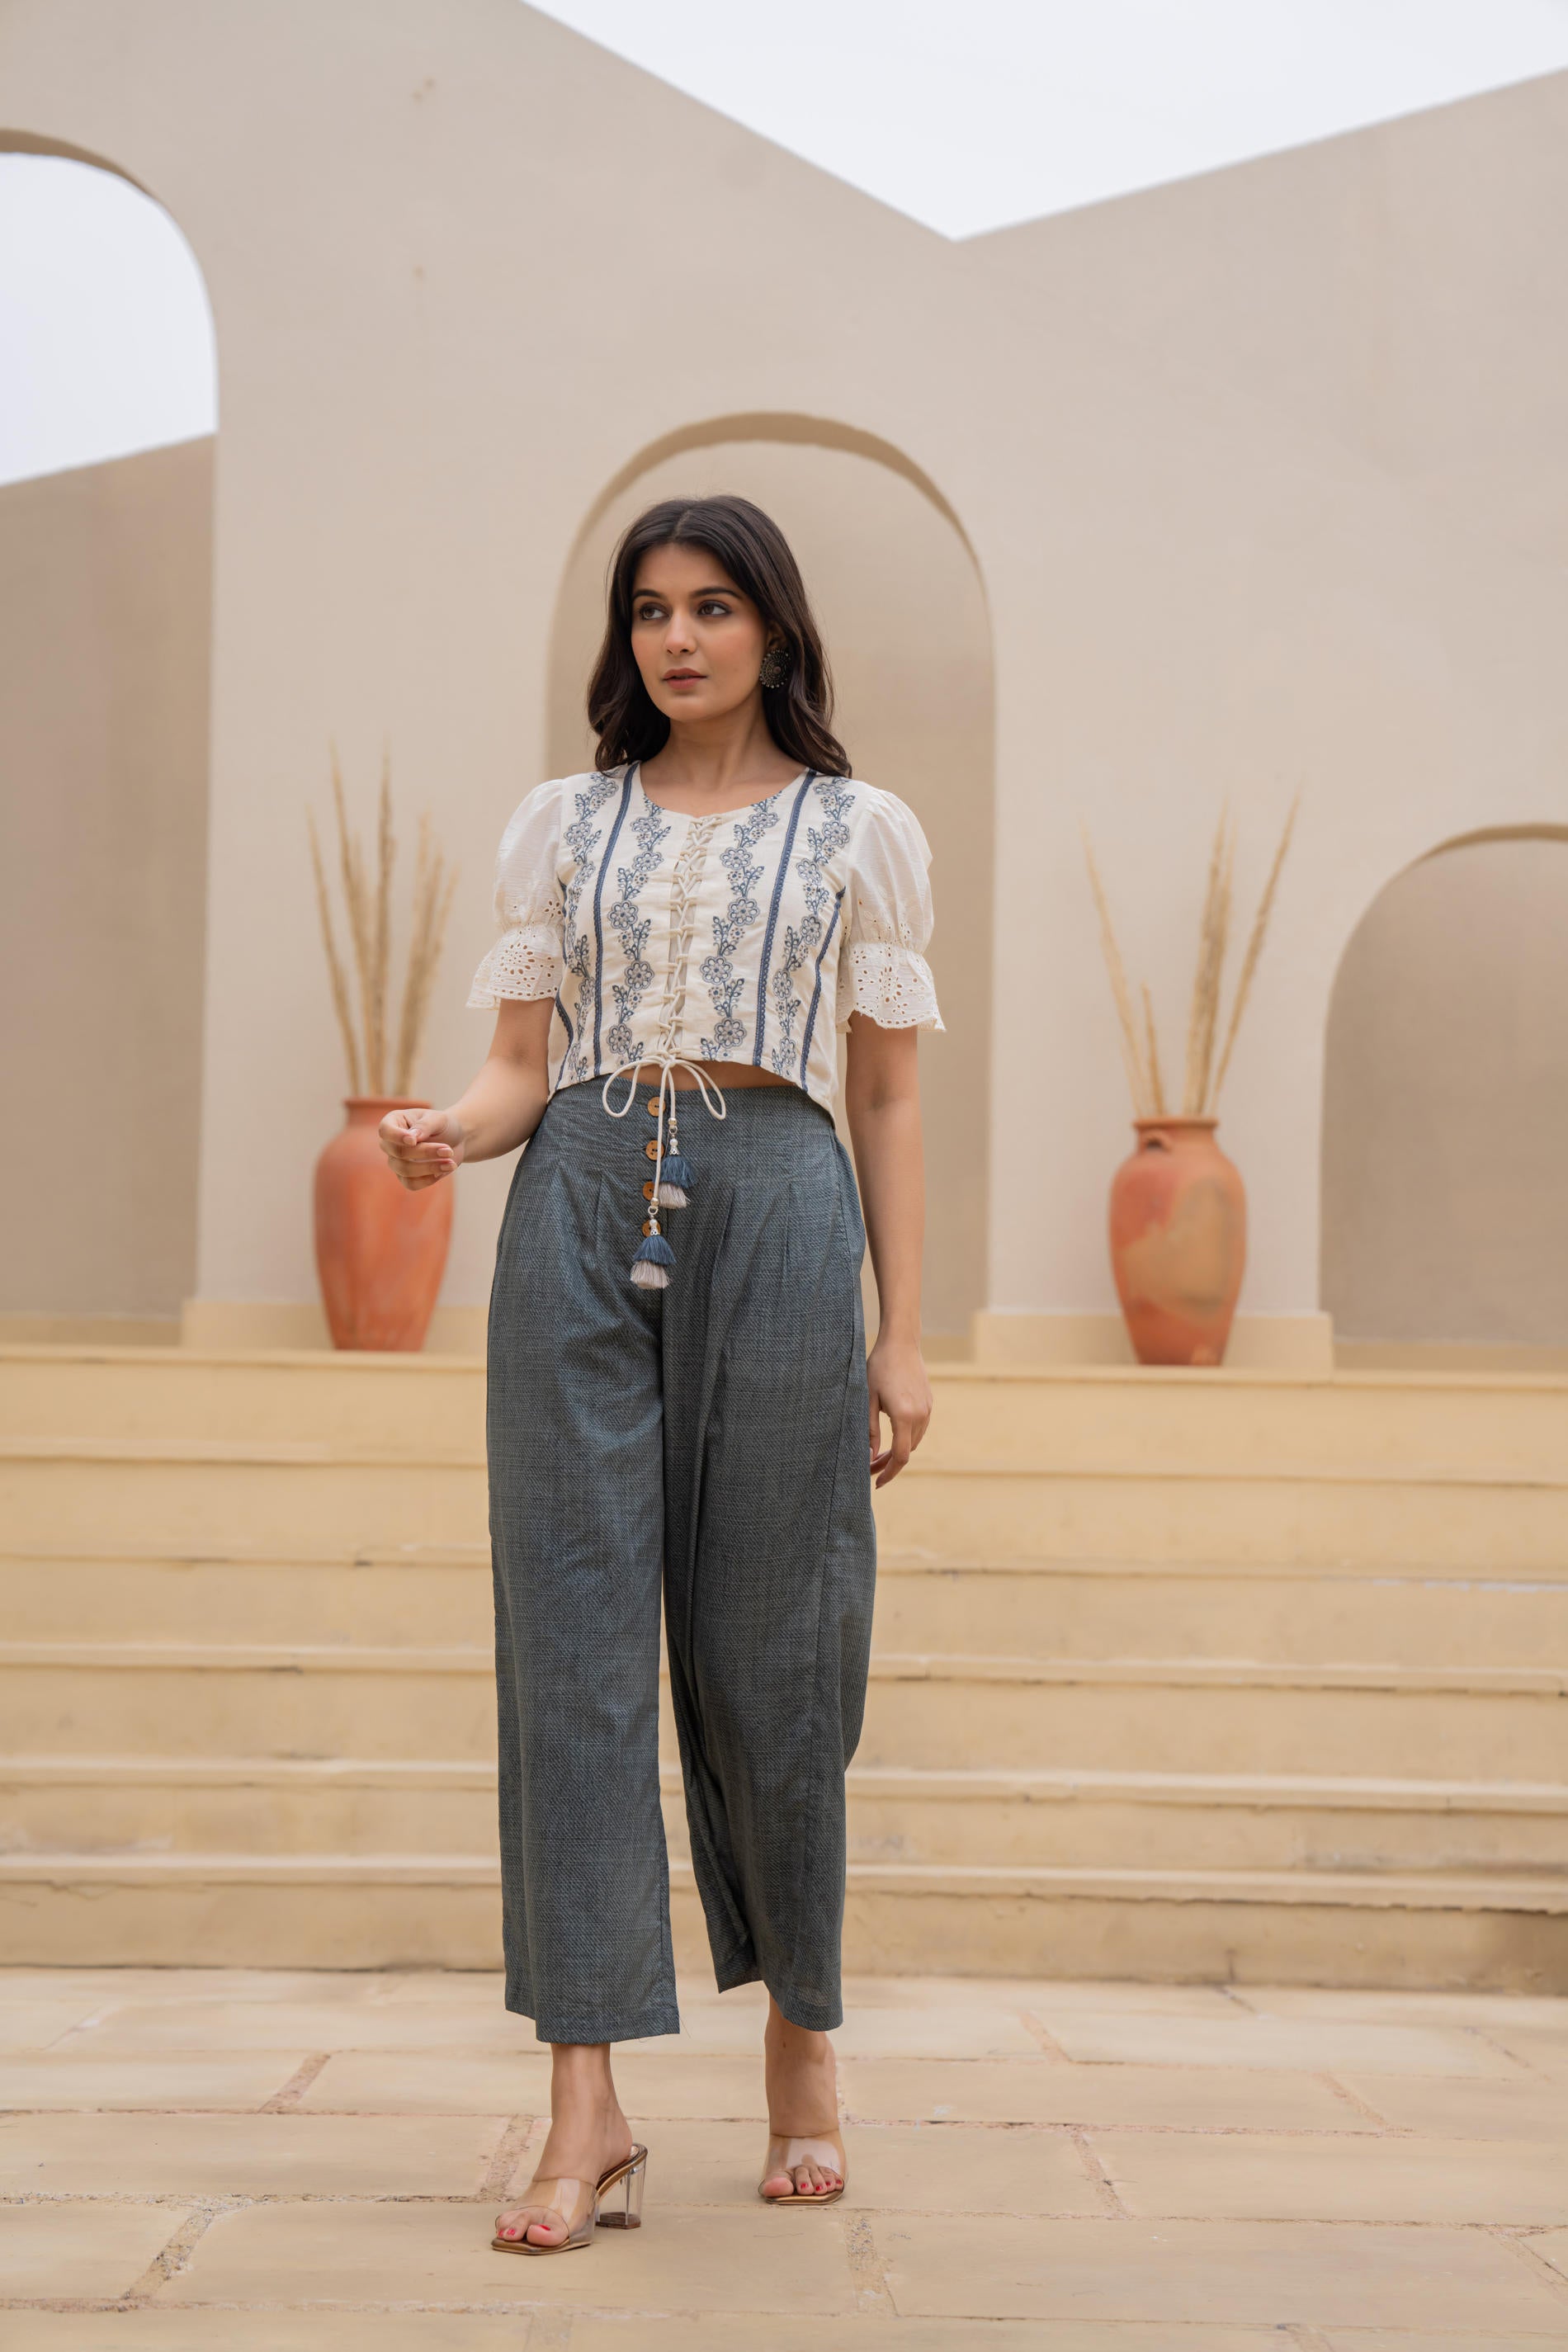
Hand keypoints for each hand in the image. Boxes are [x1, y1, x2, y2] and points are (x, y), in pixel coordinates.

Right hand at [379, 1105, 464, 1191]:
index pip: (385, 1130)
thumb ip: (425, 1126)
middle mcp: (390, 1143)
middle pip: (398, 1152)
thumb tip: (413, 1137)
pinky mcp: (405, 1177)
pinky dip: (429, 1179)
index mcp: (394, 1122)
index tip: (414, 1140)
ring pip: (405, 1170)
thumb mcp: (438, 1119)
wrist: (455, 1140)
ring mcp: (396, 1161)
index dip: (396, 1137)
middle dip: (425, 1152)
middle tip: (448, 1151)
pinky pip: (410, 1184)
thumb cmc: (443, 1125)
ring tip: (451, 1163)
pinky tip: (444, 1170)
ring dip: (430, 1167)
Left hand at [867, 1332, 931, 1487]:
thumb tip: (870, 1456)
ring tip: (878, 1455)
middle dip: (889, 1464)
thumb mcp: (868, 1399)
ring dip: (899, 1451)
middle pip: (908, 1452)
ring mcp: (928, 1409)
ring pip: (915, 1441)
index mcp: (904, 1416)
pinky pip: (919, 1429)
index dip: (889, 1473)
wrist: (901, 1342)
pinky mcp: (929, 1403)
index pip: (900, 1457)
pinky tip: (892, 1436)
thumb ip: (870, 1430)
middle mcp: (921, 1416)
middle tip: (869, 1469)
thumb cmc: (879, 1367)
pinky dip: (906, 1438)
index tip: (876, 1483)